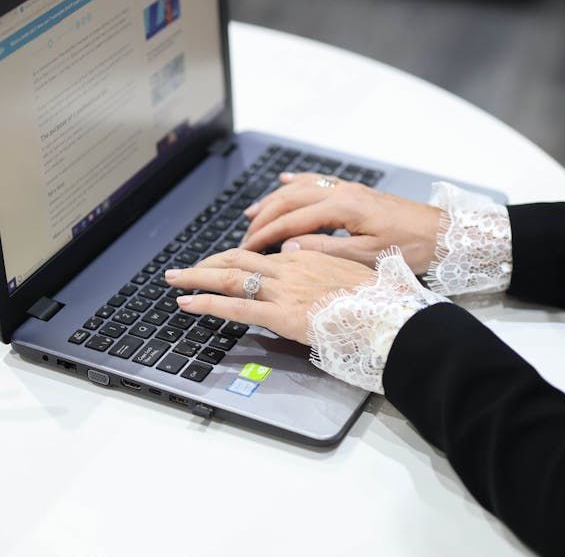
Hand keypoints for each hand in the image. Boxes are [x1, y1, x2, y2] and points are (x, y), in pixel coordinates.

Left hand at [165, 248, 375, 343]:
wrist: (391, 316)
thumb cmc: (379, 298)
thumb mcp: (351, 268)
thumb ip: (320, 257)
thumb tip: (292, 248)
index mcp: (307, 256)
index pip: (261, 254)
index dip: (233, 257)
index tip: (216, 263)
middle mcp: (291, 267)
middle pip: (237, 259)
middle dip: (205, 263)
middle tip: (181, 270)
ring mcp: (285, 290)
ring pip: (230, 278)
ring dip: (196, 278)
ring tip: (173, 281)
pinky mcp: (283, 314)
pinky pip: (236, 307)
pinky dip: (207, 304)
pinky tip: (188, 305)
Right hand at [241, 172, 442, 273]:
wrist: (443, 234)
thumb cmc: (411, 247)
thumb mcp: (367, 257)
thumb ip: (326, 251)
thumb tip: (289, 248)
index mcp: (343, 207)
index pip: (291, 220)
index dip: (265, 235)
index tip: (247, 249)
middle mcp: (342, 192)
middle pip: (290, 200)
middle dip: (264, 219)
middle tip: (244, 237)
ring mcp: (349, 189)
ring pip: (300, 189)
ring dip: (274, 200)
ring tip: (252, 213)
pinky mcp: (356, 193)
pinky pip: (319, 182)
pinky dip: (298, 182)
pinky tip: (285, 181)